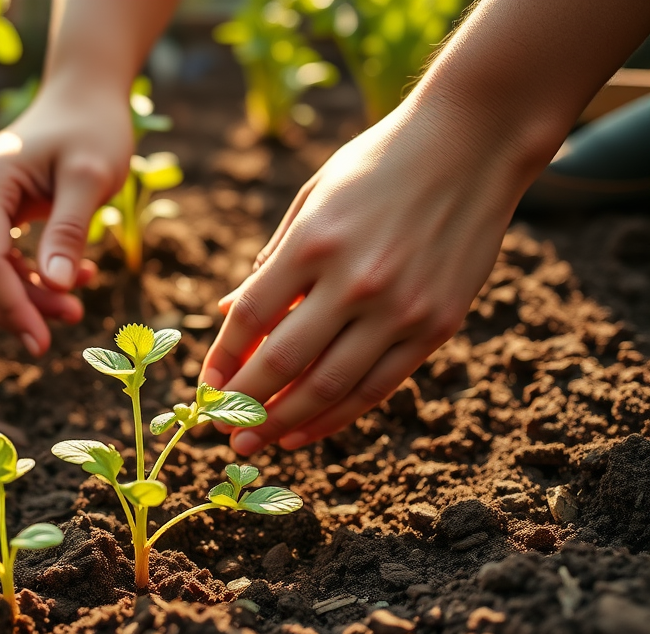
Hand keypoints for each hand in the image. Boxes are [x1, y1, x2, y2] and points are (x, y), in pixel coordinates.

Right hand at [0, 83, 132, 355]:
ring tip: (77, 302)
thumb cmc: (93, 131)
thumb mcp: (92, 177)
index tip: (44, 342)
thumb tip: (58, 285)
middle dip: (19, 310)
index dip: (13, 308)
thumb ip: (71, 230)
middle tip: (72, 319)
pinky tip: (70, 278)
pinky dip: (26, 282)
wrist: (82, 99)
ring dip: (24, 299)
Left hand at [201, 102, 532, 453]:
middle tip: (220, 431)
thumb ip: (272, 263)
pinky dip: (336, 417)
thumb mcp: (313, 199)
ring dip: (284, 424)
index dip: (222, 360)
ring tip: (254, 445)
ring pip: (329, 388)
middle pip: (283, 363)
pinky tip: (305, 432)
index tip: (205, 388)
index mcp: (314, 242)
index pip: (251, 318)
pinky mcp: (437, 326)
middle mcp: (355, 281)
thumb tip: (227, 314)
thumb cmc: (379, 165)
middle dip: (243, 406)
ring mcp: (400, 309)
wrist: (475, 141)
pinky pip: (376, 388)